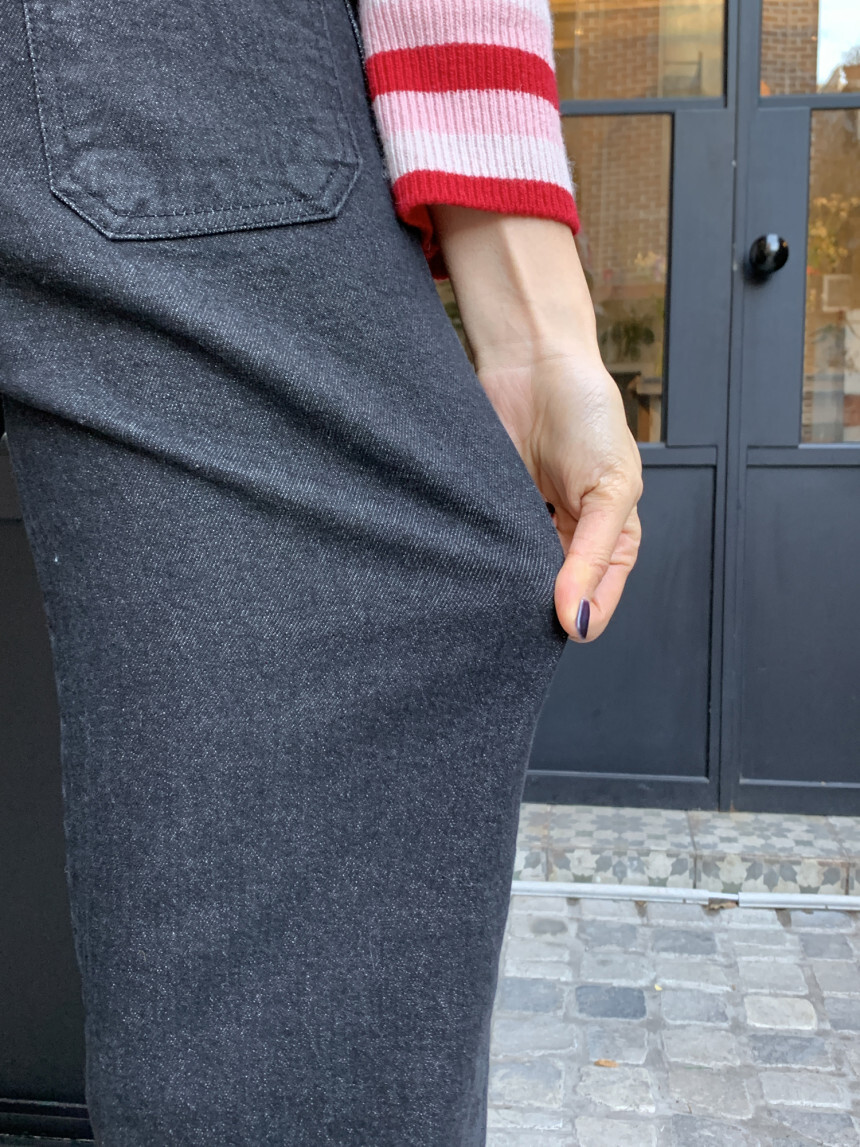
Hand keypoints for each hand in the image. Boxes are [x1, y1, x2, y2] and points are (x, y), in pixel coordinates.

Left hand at [427, 204, 642, 641]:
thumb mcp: (611, 489)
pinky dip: (473, 555)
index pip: (595, 602)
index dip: (578, 616)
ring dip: (501, 582)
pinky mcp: (486, 513)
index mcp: (608, 542)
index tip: (560, 622)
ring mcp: (522, 529)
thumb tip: (581, 619)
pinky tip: (472, 555)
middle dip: (535, 605)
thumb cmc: (587, 414)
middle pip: (548, 597)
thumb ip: (596, 556)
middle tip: (519, 607)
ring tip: (495, 580)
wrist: (533, 361)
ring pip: (510, 578)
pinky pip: (477, 547)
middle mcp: (564, 541)